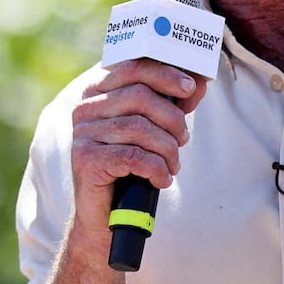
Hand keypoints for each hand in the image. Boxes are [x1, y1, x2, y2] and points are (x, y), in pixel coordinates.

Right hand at [69, 58, 206, 219]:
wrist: (105, 215)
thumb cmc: (131, 167)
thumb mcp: (155, 130)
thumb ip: (174, 104)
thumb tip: (199, 82)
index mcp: (99, 92)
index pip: (134, 68)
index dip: (166, 74)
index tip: (190, 88)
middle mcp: (86, 108)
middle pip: (141, 97)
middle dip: (172, 119)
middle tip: (183, 139)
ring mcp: (83, 133)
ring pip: (140, 128)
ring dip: (168, 149)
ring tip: (173, 164)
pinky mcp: (86, 159)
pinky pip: (134, 156)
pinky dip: (157, 168)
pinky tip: (162, 179)